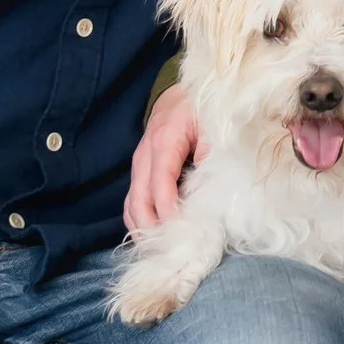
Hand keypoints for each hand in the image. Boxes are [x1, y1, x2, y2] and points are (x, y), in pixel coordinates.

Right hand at [125, 84, 204, 235]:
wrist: (180, 95)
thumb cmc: (199, 109)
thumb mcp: (212, 123)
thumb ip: (212, 152)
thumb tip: (212, 185)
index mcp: (165, 139)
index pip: (160, 181)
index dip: (167, 207)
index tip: (177, 228)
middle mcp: (146, 154)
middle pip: (139, 196)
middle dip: (150, 225)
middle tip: (167, 247)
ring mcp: (139, 163)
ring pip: (132, 202)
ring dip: (142, 226)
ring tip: (158, 249)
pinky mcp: (141, 171)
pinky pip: (133, 199)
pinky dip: (139, 218)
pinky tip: (151, 235)